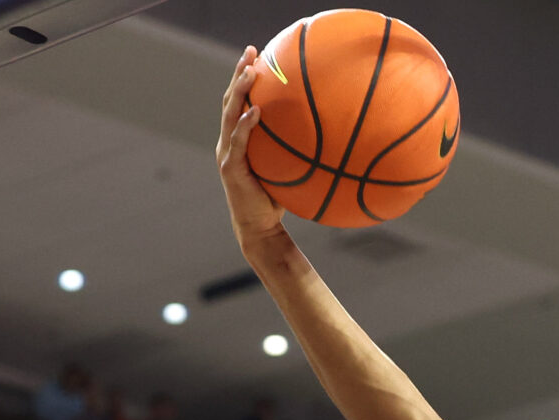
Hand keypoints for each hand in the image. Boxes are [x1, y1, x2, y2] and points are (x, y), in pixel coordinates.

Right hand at [216, 48, 288, 252]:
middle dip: (239, 73)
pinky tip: (256, 111)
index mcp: (238, 139)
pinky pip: (238, 142)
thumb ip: (296, 150)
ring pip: (229, 115)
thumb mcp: (287, 169)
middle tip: (250, 51)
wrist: (261, 230)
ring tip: (251, 71)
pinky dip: (245, 125)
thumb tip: (331, 134)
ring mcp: (226, 153)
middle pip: (230, 99)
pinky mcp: (230, 168)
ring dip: (239, 91)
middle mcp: (228, 142)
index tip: (257, 54)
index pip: (239, 102)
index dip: (245, 78)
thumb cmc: (277, 200)